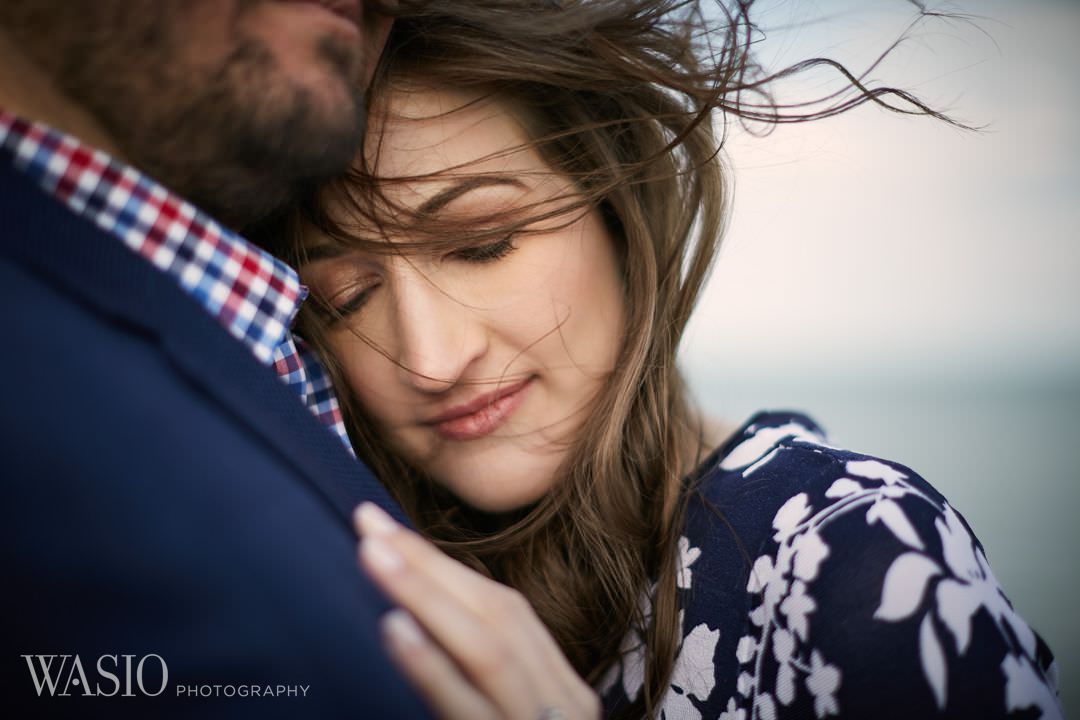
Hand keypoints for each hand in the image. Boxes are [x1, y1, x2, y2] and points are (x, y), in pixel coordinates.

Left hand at [353, 502, 600, 719]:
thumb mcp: (510, 718)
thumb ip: (480, 682)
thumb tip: (414, 627)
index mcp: (559, 689)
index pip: (504, 610)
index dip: (444, 566)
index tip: (387, 530)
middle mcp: (561, 703)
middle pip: (498, 614)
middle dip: (430, 563)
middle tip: (368, 521)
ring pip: (487, 649)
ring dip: (426, 595)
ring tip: (373, 554)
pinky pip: (470, 706)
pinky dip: (432, 666)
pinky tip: (395, 630)